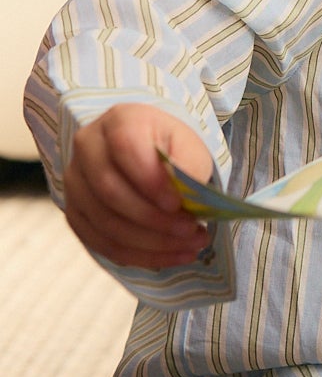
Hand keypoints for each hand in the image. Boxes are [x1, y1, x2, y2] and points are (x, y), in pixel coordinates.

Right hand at [65, 104, 214, 270]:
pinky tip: (170, 256)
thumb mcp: (189, 147)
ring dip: (151, 243)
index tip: (178, 204)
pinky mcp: (75, 213)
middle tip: (193, 231)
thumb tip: (186, 199)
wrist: (146, 153)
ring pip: (105, 223)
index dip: (151, 181)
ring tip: (190, 246)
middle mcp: (87, 148)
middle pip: (111, 192)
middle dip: (155, 220)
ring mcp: (74, 182)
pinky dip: (138, 256)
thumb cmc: (170, 148)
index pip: (125, 149)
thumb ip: (189, 167)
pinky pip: (100, 243)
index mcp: (119, 121)